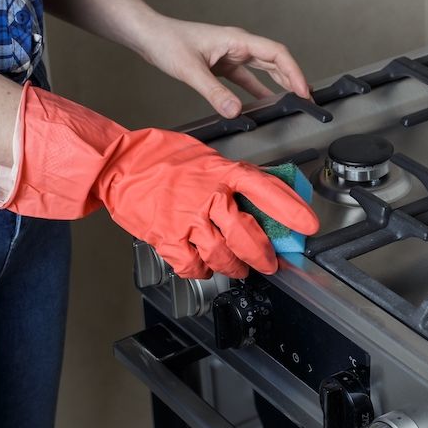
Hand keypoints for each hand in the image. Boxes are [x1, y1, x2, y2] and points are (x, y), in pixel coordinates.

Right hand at [0, 85, 320, 278]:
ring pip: (223, 255)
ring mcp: (186, 219)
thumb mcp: (206, 157)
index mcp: (221, 172)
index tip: (309, 226)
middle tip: (270, 263)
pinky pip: (192, 265)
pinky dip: (201, 271)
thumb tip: (264, 192)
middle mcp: (207, 196)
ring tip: (239, 268)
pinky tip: (203, 267)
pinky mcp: (166, 237)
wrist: (118, 164)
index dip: (291, 210)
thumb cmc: (161, 157)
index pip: (266, 190)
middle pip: (247, 235)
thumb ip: (233, 176)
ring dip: (235, 267)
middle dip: (264, 255)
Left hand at [138, 17, 310, 117]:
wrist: (149, 36)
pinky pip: (248, 78)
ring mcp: (231, 54)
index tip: (302, 91)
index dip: (293, 73)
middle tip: (306, 100)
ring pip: (265, 69)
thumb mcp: (191, 69)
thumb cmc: (167, 42)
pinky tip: (264, 104)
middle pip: (276, 61)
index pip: (277, 54)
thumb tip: (235, 112)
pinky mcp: (223, 65)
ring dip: (280, 84)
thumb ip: (213, 92)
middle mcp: (238, 45)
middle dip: (293, 79)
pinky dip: (258, 91)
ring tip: (294, 101)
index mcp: (237, 40)